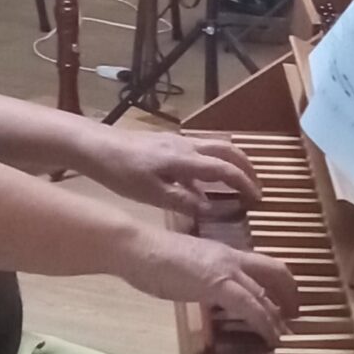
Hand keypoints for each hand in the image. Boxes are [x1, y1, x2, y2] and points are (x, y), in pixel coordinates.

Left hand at [84, 127, 258, 215]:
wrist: (95, 145)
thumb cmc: (120, 172)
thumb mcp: (151, 194)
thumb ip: (184, 202)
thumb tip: (212, 211)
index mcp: (185, 160)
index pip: (226, 170)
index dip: (245, 184)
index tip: (258, 200)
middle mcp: (187, 146)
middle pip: (228, 151)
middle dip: (247, 169)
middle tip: (256, 188)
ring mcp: (178, 142)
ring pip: (216, 147)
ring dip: (233, 163)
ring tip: (239, 182)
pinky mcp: (168, 143)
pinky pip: (201, 151)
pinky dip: (213, 164)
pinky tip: (204, 184)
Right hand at [121, 227, 299, 341]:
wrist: (137, 248)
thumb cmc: (151, 258)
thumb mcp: (185, 268)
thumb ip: (202, 278)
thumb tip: (208, 292)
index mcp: (223, 253)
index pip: (262, 265)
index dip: (278, 283)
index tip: (284, 301)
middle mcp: (231, 258)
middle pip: (275, 271)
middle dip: (290, 295)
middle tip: (294, 317)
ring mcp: (226, 269)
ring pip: (265, 292)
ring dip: (278, 316)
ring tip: (285, 334)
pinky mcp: (217, 284)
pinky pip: (250, 305)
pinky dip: (264, 322)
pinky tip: (270, 337)